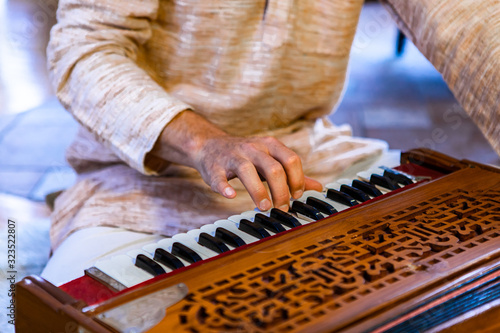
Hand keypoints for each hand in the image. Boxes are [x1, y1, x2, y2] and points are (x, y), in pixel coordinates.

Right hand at [148, 111, 322, 210]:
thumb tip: (318, 187)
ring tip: (264, 207)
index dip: (297, 180)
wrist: (210, 146)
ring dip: (258, 191)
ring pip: (248, 171)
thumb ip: (293, 174)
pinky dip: (224, 187)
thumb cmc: (246, 156)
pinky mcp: (215, 166)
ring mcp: (233, 156)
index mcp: (270, 145)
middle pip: (273, 168)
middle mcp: (252, 148)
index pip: (291, 160)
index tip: (297, 196)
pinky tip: (230, 196)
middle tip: (282, 208)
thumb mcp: (271, 160)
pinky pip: (219, 177)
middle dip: (281, 191)